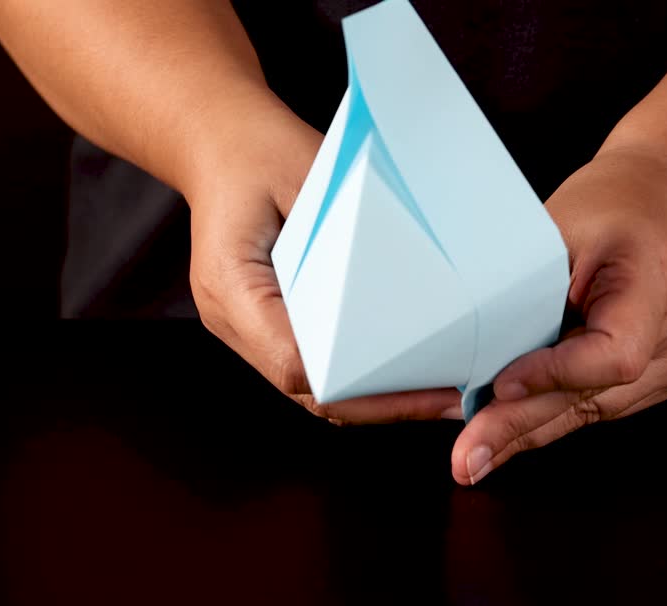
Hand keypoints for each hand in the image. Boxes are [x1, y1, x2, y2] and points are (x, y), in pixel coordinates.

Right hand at [187, 96, 462, 423]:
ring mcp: (245, 328)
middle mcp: (232, 320)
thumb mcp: (306, 178)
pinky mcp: (264, 324)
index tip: (421, 386)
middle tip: (449, 402)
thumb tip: (404, 291)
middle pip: (309, 393)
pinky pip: (313, 367)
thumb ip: (344, 238)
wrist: (218, 139)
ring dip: (374, 401)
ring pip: (312, 392)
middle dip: (381, 405)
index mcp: (230, 287)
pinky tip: (404, 374)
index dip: (361, 387)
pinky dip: (358, 378)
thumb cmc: (258, 150)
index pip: (295, 364)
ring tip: (437, 397)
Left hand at [451, 146, 666, 483]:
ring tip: (466, 454)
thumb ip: (527, 286)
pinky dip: (540, 417)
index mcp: (658, 284)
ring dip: (519, 432)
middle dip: (515, 427)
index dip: (555, 374)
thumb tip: (458, 344)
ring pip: (583, 414)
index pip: (615, 353)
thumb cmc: (615, 206)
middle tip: (465, 458)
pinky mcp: (654, 383)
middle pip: (590, 398)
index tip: (501, 385)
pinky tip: (495, 434)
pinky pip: (588, 409)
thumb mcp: (564, 223)